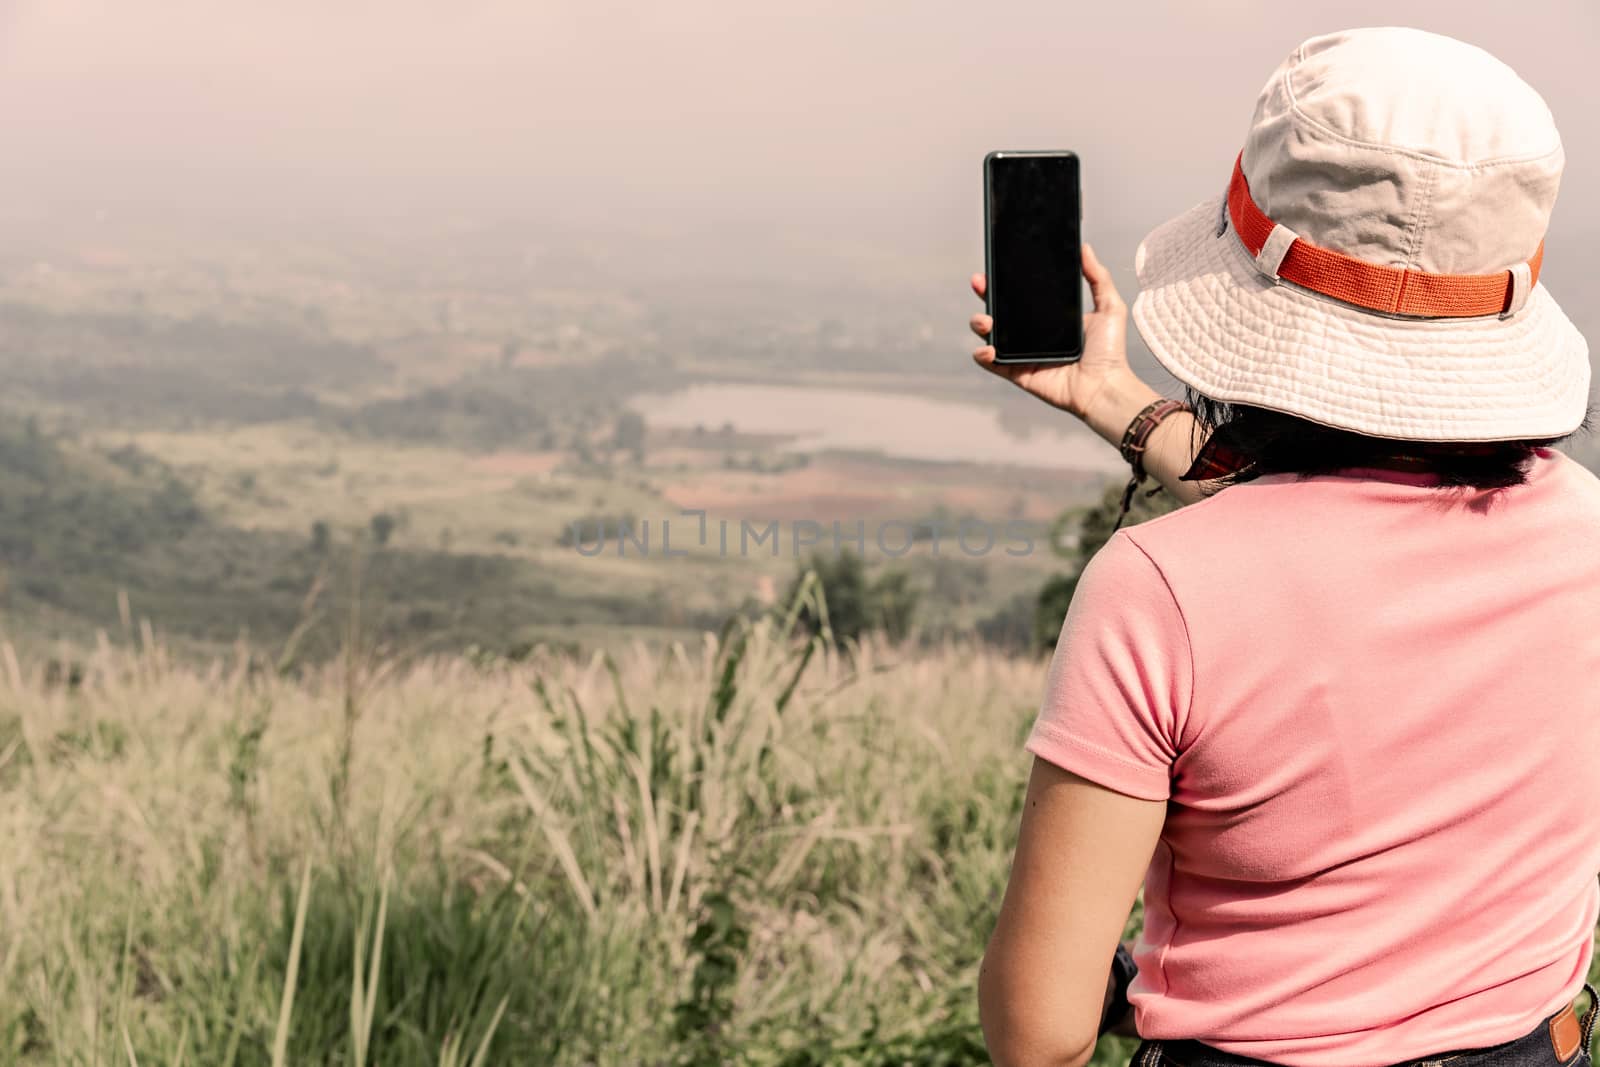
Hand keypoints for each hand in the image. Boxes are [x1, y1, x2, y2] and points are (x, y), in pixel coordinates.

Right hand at [969, 243, 1136, 423]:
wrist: (1104, 386)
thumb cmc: (1110, 352)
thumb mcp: (1109, 306)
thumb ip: (1098, 276)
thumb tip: (1086, 248)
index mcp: (1050, 318)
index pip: (1022, 295)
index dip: (1006, 281)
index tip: (997, 267)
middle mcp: (1032, 334)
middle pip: (1000, 310)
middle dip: (985, 294)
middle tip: (980, 282)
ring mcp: (1022, 353)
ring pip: (990, 334)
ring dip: (980, 323)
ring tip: (986, 320)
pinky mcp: (1017, 373)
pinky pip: (991, 363)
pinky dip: (982, 355)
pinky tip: (988, 347)